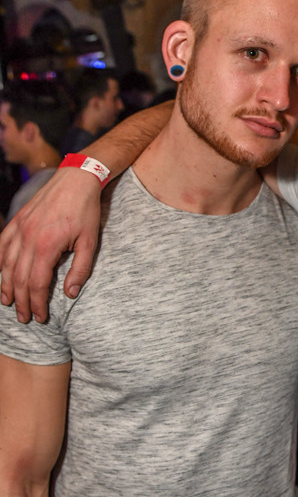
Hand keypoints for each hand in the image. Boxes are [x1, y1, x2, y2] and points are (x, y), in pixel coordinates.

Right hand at [0, 169, 101, 323]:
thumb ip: (80, 269)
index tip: (39, 317)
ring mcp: (20, 228)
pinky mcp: (17, 220)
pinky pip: (2, 245)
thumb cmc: (86, 211)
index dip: (36, 303)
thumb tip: (70, 294)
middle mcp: (28, 238)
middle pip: (19, 278)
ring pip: (6, 264)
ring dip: (6, 286)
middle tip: (24, 317)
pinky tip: (1, 274)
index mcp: (47, 245)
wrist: (76, 179)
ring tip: (7, 302)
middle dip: (20, 301)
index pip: (36, 283)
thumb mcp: (90, 242)